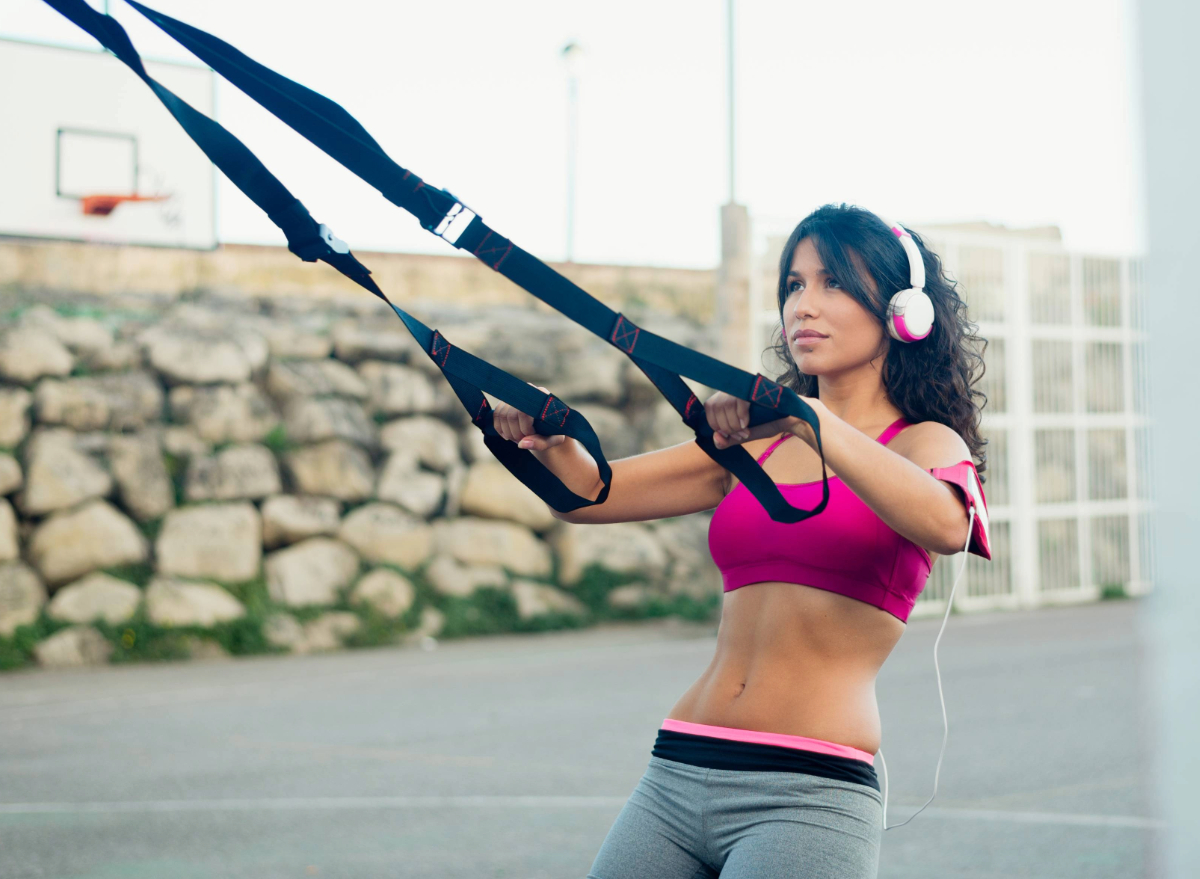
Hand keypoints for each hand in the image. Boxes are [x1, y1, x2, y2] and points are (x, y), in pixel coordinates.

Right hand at [493, 385, 567, 450]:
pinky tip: (508, 436)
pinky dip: (500, 429)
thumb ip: (541, 443)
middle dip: (516, 433)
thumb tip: (522, 444)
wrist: (548, 425)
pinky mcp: (506, 402)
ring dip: (508, 433)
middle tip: (523, 441)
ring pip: (502, 415)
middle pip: (511, 415)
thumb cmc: (554, 431)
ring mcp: (515, 396)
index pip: (524, 412)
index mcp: (542, 396)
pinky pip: (496, 415)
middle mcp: (526, 391)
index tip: (532, 436)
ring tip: (518, 439)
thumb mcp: (553, 439)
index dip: (525, 428)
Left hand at [704, 390, 822, 449]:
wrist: (794, 419)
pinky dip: (740, 416)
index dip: (716, 424)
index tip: (730, 435)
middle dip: (725, 426)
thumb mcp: (746, 434)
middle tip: (740, 434)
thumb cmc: (771, 423)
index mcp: (730, 396)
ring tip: (746, 431)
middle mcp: (736, 387)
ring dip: (733, 423)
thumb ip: (729, 439)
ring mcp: (747, 384)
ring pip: (725, 403)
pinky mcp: (756, 386)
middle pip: (715, 405)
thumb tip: (716, 439)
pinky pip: (738, 400)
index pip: (709, 407)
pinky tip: (747, 424)